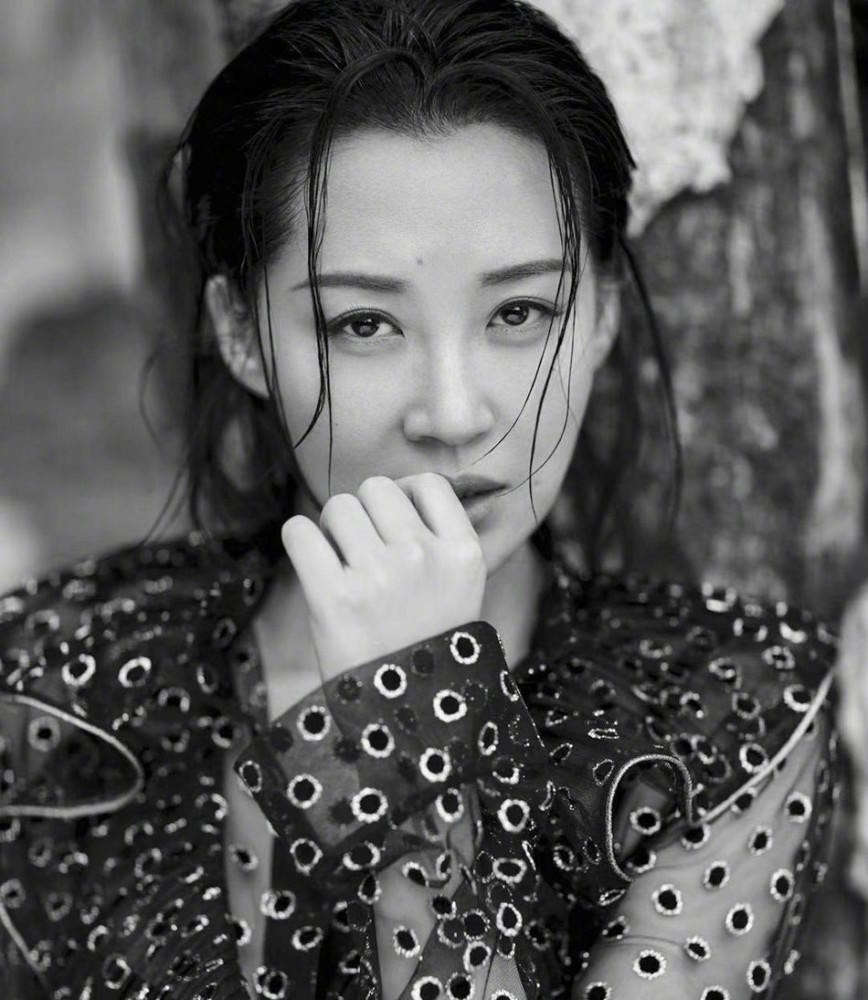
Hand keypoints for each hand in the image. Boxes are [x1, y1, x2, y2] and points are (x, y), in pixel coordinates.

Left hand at [281, 474, 487, 679]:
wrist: (406, 718)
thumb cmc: (425, 646)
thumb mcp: (459, 590)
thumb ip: (437, 539)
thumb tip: (397, 488)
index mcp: (463, 554)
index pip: (429, 484)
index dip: (405, 498)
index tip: (395, 527)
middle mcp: (424, 557)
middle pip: (377, 488)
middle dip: (364, 513)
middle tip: (362, 551)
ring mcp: (379, 576)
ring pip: (338, 506)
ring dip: (332, 529)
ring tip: (340, 565)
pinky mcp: (334, 598)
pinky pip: (299, 531)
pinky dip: (300, 541)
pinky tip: (312, 564)